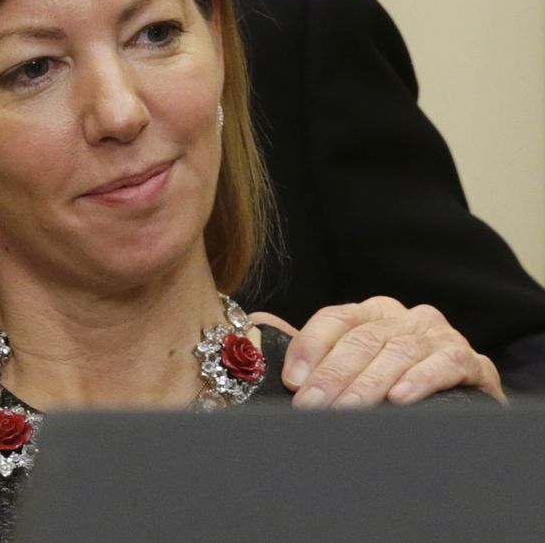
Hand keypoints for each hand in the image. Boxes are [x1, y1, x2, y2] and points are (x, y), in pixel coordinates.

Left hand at [250, 296, 505, 408]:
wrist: (462, 401)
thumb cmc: (394, 381)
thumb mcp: (353, 366)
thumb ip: (312, 353)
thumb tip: (252, 333)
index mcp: (370, 313)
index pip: (334, 319)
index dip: (309, 347)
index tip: (291, 381)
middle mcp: (402, 317)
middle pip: (361, 339)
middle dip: (332, 375)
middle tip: (311, 406)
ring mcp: (436, 336)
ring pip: (397, 353)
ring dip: (369, 384)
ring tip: (347, 409)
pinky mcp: (469, 360)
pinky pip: (444, 364)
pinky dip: (420, 380)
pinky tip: (400, 399)